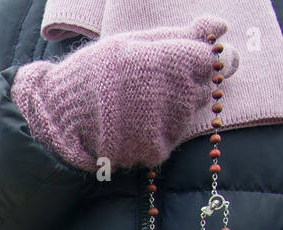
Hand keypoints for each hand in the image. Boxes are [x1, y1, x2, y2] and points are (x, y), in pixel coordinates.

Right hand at [10, 17, 236, 171]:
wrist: (61, 120)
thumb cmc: (94, 74)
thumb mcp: (132, 42)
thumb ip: (179, 35)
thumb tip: (221, 27)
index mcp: (175, 62)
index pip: (212, 58)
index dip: (197, 58)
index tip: (177, 59)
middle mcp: (180, 95)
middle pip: (205, 86)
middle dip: (186, 82)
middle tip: (151, 82)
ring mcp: (171, 126)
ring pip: (189, 112)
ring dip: (173, 105)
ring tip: (137, 102)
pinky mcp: (159, 149)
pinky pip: (171, 135)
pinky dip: (158, 128)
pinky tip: (133, 122)